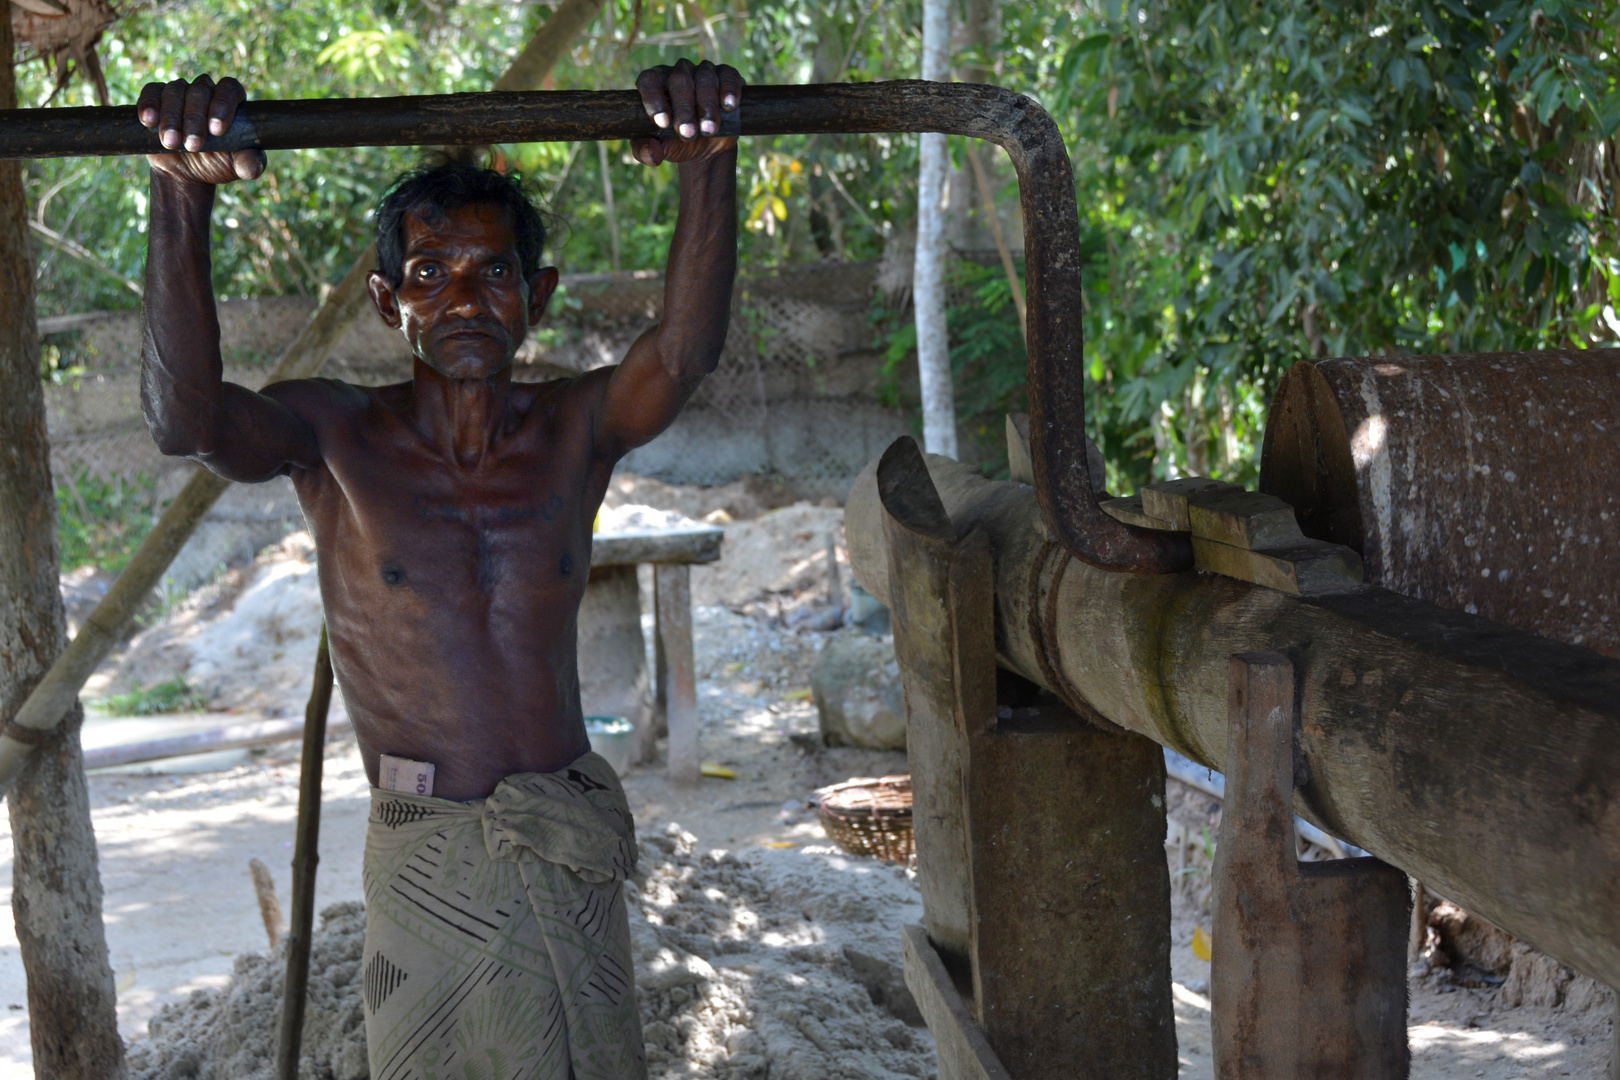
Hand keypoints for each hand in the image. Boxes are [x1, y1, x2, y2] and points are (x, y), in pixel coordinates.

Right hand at [138, 74, 265, 185]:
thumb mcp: (238, 167)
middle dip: (195, 119)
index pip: (230, 89)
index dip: (223, 105)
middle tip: (194, 145)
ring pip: (175, 91)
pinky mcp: (157, 98)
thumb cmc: (218, 164)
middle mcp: (206, 92)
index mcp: (230, 102)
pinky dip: (149, 104)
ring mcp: (180, 92)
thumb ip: (250, 164)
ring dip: (172, 118)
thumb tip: (252, 167)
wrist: (187, 172)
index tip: (217, 130)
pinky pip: (151, 92)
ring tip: (171, 143)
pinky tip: (149, 121)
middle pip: (200, 91)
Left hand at [632, 59, 742, 166]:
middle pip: (678, 80)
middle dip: (684, 110)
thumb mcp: (659, 149)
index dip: (653, 99)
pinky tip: (729, 106)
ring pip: (704, 79)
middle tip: (688, 134)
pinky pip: (728, 76)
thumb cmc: (677, 142)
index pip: (649, 81)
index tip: (663, 123)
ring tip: (708, 130)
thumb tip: (651, 151)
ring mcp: (704, 71)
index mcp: (656, 83)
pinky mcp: (727, 76)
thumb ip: (646, 151)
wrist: (707, 147)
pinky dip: (729, 90)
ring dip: (707, 106)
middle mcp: (679, 72)